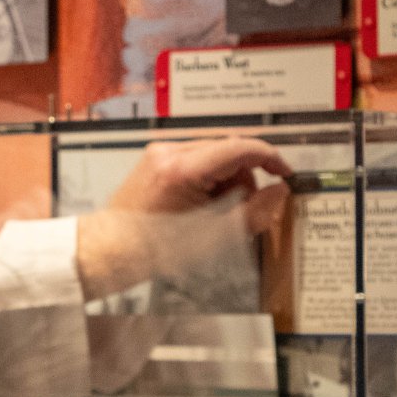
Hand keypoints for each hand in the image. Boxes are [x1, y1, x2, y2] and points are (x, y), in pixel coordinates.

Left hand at [106, 136, 290, 232]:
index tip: (284, 173)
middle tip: (240, 210)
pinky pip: (197, 161)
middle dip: (244, 179)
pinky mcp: (156, 160)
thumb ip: (255, 211)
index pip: (239, 147)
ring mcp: (160, 153)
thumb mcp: (214, 237)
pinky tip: (200, 205)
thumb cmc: (152, 248)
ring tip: (213, 212)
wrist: (112, 250)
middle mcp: (169, 153)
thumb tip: (279, 193)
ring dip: (226, 180)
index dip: (270, 157)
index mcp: (181, 169)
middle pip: (228, 151)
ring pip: (214, 156)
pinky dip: (208, 180)